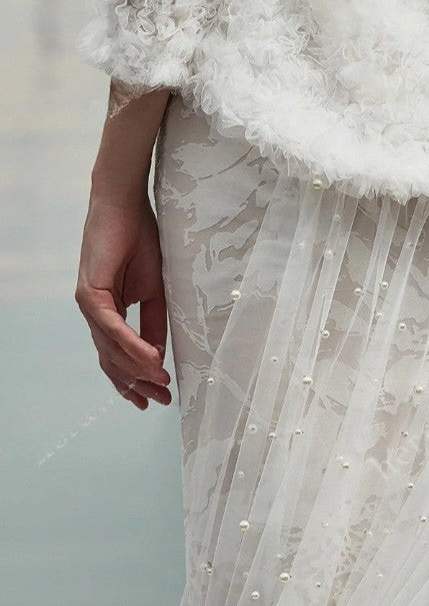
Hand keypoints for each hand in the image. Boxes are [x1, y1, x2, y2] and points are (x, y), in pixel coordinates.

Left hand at [76, 192, 171, 409]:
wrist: (126, 206)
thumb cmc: (141, 240)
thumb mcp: (155, 288)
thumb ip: (153, 322)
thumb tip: (156, 355)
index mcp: (108, 313)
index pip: (117, 356)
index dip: (136, 378)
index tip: (158, 396)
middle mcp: (94, 314)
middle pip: (111, 361)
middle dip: (136, 383)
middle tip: (160, 399)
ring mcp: (89, 306)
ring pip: (110, 349)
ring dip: (138, 368)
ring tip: (162, 381)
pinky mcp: (89, 294)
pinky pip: (112, 328)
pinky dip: (131, 345)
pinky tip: (150, 359)